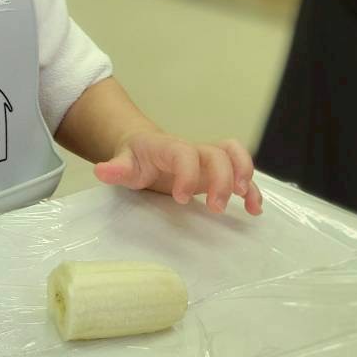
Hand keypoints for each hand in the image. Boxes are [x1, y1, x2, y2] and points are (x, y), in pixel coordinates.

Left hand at [93, 133, 262, 215]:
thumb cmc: (135, 159)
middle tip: (215, 207)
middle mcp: (193, 150)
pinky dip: (252, 188)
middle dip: (221, 179)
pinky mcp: (218, 171)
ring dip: (244, 174)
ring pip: (234, 155)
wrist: (145, 148)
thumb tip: (101, 170)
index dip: (186, 173)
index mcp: (168, 147)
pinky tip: (254, 209)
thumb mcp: (122, 163)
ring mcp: (207, 159)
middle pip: (216, 154)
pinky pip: (241, 171)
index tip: (180, 198)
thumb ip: (115, 169)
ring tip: (245, 199)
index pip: (184, 152)